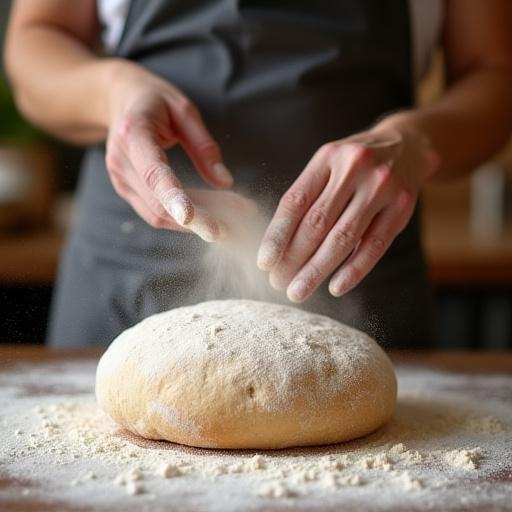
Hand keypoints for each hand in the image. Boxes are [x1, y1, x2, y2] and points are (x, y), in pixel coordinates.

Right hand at [105, 61, 232, 241]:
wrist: (119, 100)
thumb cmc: (155, 102)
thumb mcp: (185, 111)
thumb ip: (204, 147)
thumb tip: (225, 181)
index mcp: (134, 133)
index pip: (153, 172)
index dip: (172, 196)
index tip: (190, 217)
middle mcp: (121, 161)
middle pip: (158, 203)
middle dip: (198, 218)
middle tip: (234, 223)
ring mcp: (120, 179)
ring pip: (158, 214)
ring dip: (194, 223)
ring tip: (228, 220)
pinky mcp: (126, 191)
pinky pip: (154, 213)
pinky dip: (182, 218)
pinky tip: (207, 214)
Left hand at [257, 122, 438, 301]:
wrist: (408, 145)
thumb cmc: (354, 166)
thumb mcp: (328, 166)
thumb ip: (307, 198)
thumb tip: (279, 247)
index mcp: (327, 158)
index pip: (295, 202)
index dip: (277, 235)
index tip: (264, 263)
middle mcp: (354, 168)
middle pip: (317, 223)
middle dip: (294, 258)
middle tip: (278, 282)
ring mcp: (381, 187)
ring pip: (343, 238)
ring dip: (317, 270)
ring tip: (298, 291)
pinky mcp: (402, 208)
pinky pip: (375, 246)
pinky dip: (353, 270)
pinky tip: (335, 288)